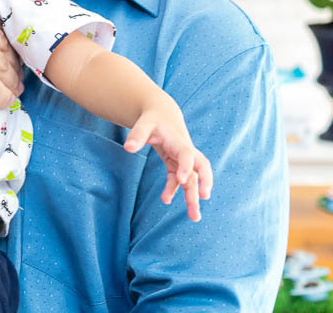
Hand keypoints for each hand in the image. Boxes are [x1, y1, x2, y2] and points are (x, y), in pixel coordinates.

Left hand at [124, 104, 213, 221]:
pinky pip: (179, 180)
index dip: (186, 166)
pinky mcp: (177, 165)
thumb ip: (137, 134)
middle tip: (204, 198)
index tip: (183, 179)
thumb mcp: (144, 123)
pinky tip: (166, 200)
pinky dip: (174, 190)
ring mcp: (183, 160)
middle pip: (201, 168)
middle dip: (204, 183)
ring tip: (194, 217)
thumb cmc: (152, 119)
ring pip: (193, 179)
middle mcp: (186, 151)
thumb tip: (128, 148)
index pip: (187, 154)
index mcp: (178, 141)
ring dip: (194, 197)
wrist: (162, 115)